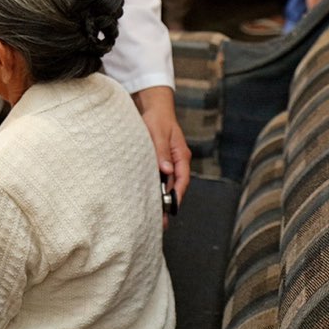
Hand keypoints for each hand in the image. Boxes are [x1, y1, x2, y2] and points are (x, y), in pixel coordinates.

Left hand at [133, 86, 189, 215]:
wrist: (153, 106)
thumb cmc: (157, 118)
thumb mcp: (158, 133)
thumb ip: (161, 151)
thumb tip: (166, 171)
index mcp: (181, 155)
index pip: (182, 180)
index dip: (177, 195)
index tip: (172, 208)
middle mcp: (177, 161)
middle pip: (175, 185)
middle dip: (169, 203)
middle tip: (161, 222)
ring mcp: (169, 161)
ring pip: (166, 183)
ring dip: (160, 197)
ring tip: (153, 215)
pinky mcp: (159, 160)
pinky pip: (159, 176)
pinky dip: (154, 187)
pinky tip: (146, 197)